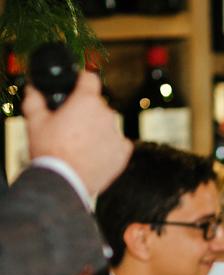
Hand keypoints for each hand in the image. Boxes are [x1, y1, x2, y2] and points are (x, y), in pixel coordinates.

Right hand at [24, 71, 131, 198]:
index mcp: (86, 102)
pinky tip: (94, 152)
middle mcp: (106, 114)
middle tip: (71, 126)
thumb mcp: (35, 122)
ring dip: (97, 129)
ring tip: (80, 143)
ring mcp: (117, 134)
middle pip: (97, 105)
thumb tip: (34, 92)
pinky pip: (119, 143)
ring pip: (107, 124)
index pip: (90, 79)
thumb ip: (35, 101)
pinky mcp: (123, 152)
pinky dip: (109, 145)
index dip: (83, 80)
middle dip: (86, 111)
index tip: (79, 84)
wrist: (65, 180)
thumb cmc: (51, 151)